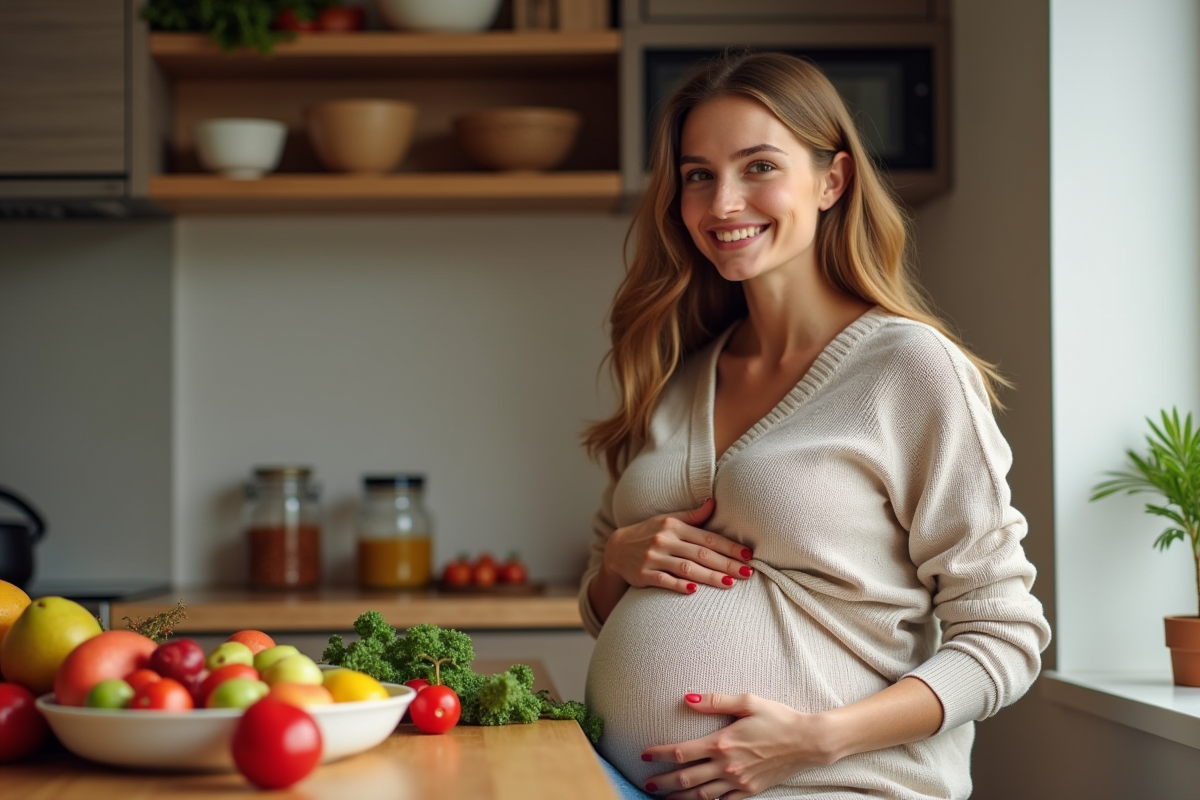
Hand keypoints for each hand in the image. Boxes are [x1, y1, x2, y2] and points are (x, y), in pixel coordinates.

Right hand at [603, 499, 753, 594]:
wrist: (616, 549)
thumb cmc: (649, 534)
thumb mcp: (668, 520)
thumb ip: (693, 516)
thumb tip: (714, 503)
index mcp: (674, 526)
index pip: (707, 538)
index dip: (729, 546)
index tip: (748, 555)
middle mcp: (664, 540)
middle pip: (701, 554)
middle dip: (726, 564)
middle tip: (748, 572)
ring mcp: (653, 558)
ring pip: (686, 568)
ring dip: (709, 576)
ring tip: (730, 583)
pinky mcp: (643, 574)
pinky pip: (664, 580)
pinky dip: (679, 585)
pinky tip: (694, 591)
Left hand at [640, 693, 837, 799]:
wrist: (807, 742)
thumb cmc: (778, 718)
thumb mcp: (747, 702)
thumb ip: (714, 701)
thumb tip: (686, 698)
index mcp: (721, 743)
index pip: (680, 752)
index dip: (659, 754)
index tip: (645, 754)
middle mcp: (726, 766)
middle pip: (686, 778)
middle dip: (663, 782)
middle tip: (647, 783)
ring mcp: (738, 782)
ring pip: (701, 795)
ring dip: (680, 797)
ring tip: (666, 798)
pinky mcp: (750, 791)